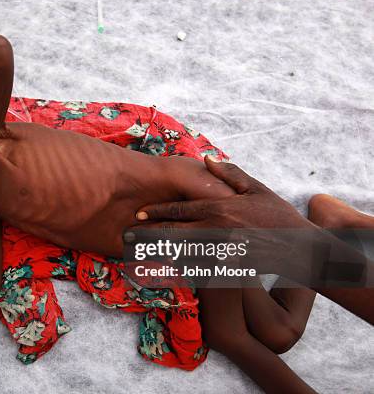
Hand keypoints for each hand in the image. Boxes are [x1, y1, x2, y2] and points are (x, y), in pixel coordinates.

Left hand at [130, 156, 320, 278]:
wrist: (301, 248)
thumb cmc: (278, 216)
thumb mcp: (256, 189)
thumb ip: (229, 173)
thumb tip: (206, 158)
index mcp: (220, 207)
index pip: (180, 209)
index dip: (156, 212)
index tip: (138, 214)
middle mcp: (217, 229)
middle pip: (174, 232)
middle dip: (148, 234)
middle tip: (127, 236)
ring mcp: (220, 251)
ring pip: (180, 252)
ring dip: (157, 253)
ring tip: (135, 254)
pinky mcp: (227, 269)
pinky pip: (197, 270)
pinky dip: (177, 270)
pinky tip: (162, 271)